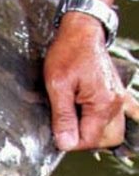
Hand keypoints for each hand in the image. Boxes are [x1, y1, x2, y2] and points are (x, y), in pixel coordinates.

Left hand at [44, 13, 125, 150]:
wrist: (81, 31)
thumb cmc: (68, 53)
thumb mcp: (57, 86)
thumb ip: (63, 117)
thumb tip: (65, 143)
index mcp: (103, 103)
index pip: (89, 140)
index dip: (70, 141)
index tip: (56, 131)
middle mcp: (116, 104)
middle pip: (106, 140)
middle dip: (84, 139)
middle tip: (65, 127)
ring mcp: (118, 99)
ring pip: (111, 131)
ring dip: (92, 132)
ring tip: (72, 119)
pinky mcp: (115, 95)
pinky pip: (113, 119)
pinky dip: (99, 123)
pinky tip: (83, 116)